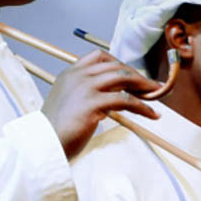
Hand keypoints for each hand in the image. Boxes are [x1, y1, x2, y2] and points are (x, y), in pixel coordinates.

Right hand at [42, 50, 162, 157]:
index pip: (99, 57)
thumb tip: (117, 94)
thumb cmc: (58, 129)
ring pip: (123, 78)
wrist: (44, 144)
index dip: (120, 63)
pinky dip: (143, 106)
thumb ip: (88, 92)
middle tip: (152, 86)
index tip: (133, 74)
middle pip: (116, 66)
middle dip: (137, 75)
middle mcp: (77, 76)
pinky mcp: (92, 103)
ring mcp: (85, 88)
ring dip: (143, 86)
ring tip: (156, 94)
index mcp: (70, 73)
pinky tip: (152, 114)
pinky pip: (125, 100)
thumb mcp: (71, 102)